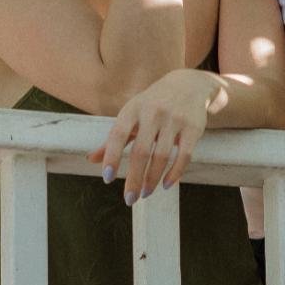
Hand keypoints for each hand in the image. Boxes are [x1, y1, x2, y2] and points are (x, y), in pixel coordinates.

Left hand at [90, 68, 226, 202]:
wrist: (189, 85)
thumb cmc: (153, 104)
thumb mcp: (132, 115)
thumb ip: (113, 139)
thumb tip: (91, 160)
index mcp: (133, 109)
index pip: (119, 134)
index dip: (112, 156)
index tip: (108, 178)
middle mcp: (153, 112)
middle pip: (141, 151)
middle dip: (134, 178)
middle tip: (129, 199)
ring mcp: (174, 119)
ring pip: (162, 156)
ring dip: (152, 179)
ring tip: (145, 193)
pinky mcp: (193, 127)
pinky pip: (184, 155)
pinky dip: (175, 173)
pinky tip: (166, 184)